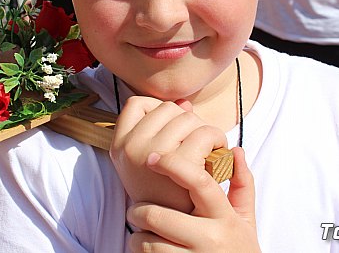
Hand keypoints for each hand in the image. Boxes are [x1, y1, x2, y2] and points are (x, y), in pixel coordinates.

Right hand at [110, 96, 227, 213]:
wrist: (175, 235)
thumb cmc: (168, 195)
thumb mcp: (153, 164)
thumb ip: (163, 130)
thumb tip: (184, 104)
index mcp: (119, 146)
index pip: (136, 104)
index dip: (157, 111)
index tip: (172, 130)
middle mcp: (130, 148)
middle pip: (167, 109)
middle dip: (187, 120)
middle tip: (197, 141)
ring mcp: (150, 155)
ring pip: (187, 117)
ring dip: (205, 129)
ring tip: (210, 147)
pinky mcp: (176, 164)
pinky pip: (204, 133)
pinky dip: (217, 139)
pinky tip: (218, 153)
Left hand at [127, 147, 259, 252]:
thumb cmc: (240, 249)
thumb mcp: (246, 219)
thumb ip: (242, 184)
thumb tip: (237, 150)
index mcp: (225, 217)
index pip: (199, 182)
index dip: (173, 165)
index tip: (152, 157)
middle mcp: (210, 239)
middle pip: (158, 216)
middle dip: (138, 211)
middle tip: (136, 211)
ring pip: (147, 242)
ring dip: (137, 236)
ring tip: (141, 233)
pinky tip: (147, 250)